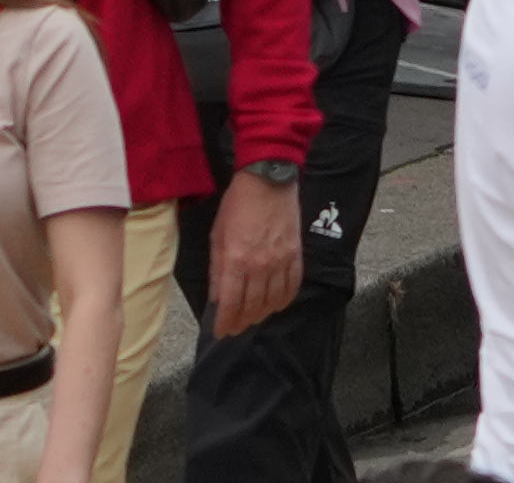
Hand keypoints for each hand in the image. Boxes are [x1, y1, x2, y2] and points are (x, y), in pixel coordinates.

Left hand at [203, 174, 304, 333]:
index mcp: (236, 260)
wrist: (268, 180)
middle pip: (252, 307)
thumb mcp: (217, 235)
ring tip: (252, 319)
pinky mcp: (296, 256)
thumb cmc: (236, 205)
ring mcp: (281, 263)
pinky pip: (292, 288)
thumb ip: (217, 269)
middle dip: (241, 322)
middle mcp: (260, 266)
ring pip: (272, 302)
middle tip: (234, 328)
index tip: (220, 333)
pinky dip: (283, 301)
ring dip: (261, 315)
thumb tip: (217, 298)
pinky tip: (275, 304)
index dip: (225, 323)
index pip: (231, 304)